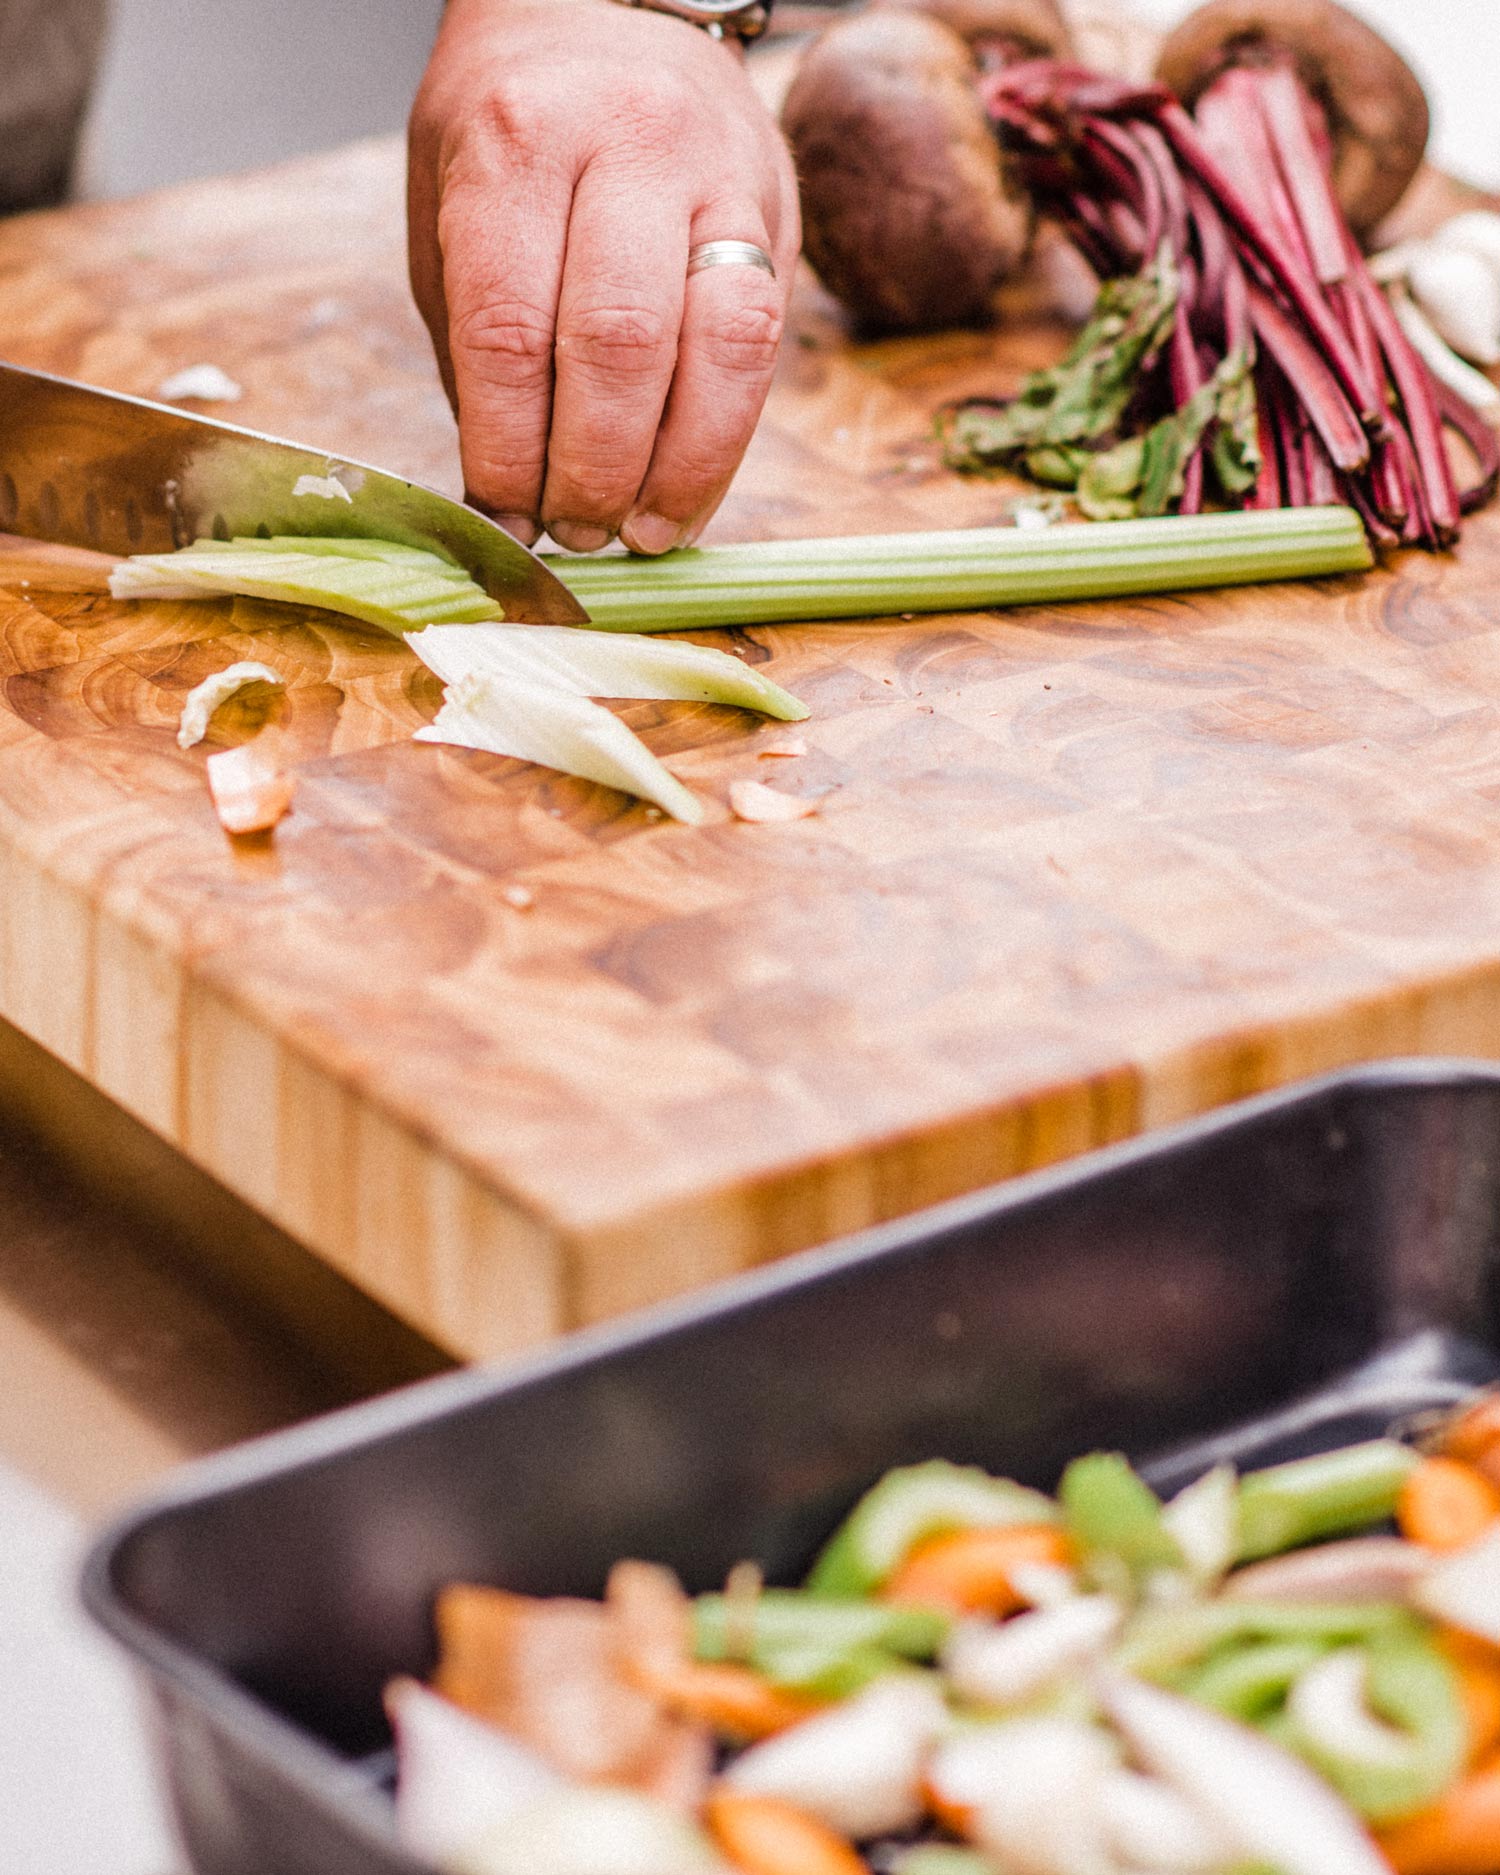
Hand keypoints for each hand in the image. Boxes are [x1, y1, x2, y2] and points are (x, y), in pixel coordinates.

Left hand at [408, 0, 798, 554]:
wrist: (608, 12)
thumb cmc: (514, 132)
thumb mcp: (452, 210)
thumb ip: (477, 347)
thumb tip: (507, 496)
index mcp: (517, 143)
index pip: (511, 329)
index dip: (508, 450)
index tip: (501, 517)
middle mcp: (625, 145)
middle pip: (619, 346)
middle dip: (593, 471)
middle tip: (573, 533)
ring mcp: (715, 175)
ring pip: (716, 350)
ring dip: (677, 471)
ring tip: (641, 532)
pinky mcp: (773, 209)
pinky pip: (762, 347)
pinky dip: (723, 443)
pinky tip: (688, 493)